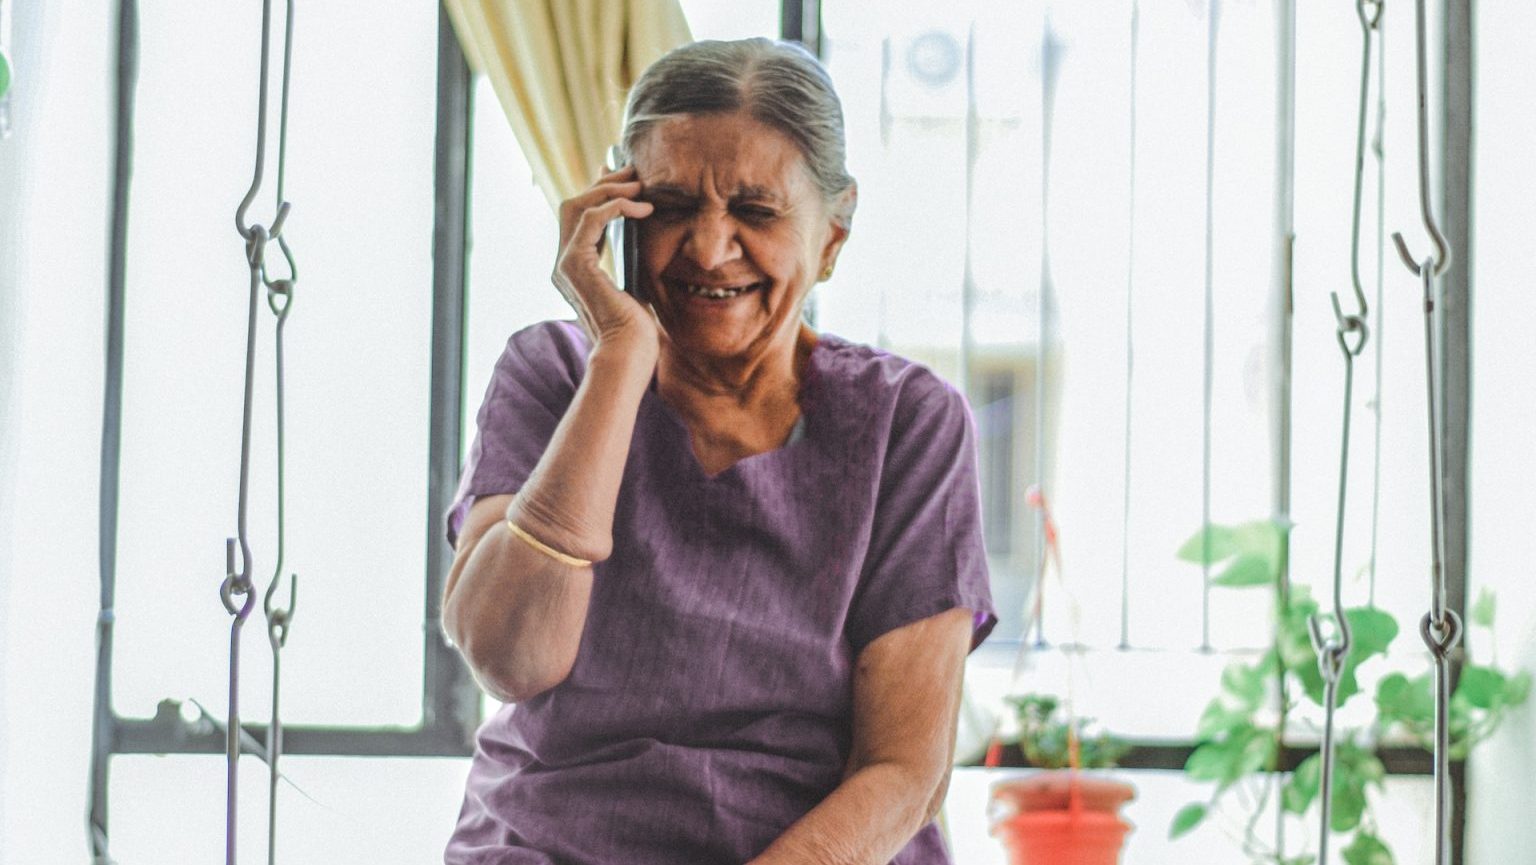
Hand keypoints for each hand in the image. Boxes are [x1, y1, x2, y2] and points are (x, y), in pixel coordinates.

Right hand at [553, 165, 657, 353]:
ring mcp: (564, 264)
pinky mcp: (575, 265)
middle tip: (636, 172)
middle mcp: (563, 263)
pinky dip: (616, 207)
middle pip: (573, 204)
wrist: (629, 355)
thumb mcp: (636, 281)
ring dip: (610, 189)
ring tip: (641, 185)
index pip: (579, 216)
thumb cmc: (637, 329)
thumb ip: (632, 255)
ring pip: (577, 206)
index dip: (600, 191)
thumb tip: (645, 227)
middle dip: (604, 183)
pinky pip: (591, 219)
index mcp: (576, 267)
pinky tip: (643, 208)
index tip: (627, 178)